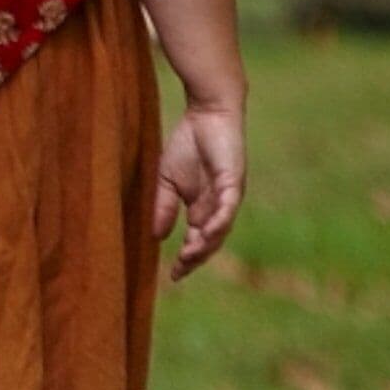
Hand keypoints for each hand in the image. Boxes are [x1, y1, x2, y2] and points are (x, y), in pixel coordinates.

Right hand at [150, 102, 245, 280]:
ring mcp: (228, 196)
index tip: (173, 275)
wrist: (206, 114)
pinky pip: (228, 207)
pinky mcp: (233, 182)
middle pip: (211, 240)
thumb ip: (163, 206)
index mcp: (203, 207)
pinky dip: (219, 222)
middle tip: (181, 270)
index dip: (187, 258)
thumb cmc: (188, 144)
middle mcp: (219, 206)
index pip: (197, 239)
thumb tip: (156, 236)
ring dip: (207, 244)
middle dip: (196, 257)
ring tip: (190, 256)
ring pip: (221, 228)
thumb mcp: (167, 180)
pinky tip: (206, 233)